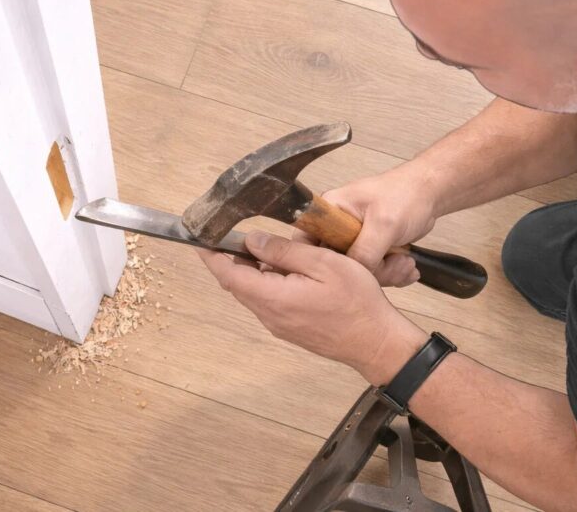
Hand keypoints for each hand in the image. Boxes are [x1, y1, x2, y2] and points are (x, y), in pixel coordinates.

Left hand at [198, 231, 427, 384]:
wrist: (377, 343)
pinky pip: (269, 301)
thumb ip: (285, 252)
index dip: (211, 256)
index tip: (200, 239)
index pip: (229, 275)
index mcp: (273, 298)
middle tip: (236, 234)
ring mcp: (279, 325)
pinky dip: (268, 282)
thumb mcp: (323, 264)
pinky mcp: (290, 328)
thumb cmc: (357, 302)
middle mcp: (270, 315)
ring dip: (254, 270)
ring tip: (270, 247)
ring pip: (254, 292)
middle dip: (232, 259)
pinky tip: (288, 269)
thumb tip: (253, 241)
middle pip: (238, 284)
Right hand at [296, 162, 439, 286]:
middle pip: (336, 263)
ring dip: (385, 273)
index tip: (344, 274)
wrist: (430, 194)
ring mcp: (353, 239)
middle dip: (369, 271)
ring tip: (405, 263)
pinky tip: (407, 266)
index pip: (307, 242)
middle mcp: (337, 226)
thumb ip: (364, 252)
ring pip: (357, 271)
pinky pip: (373, 271)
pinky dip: (392, 273)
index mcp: (330, 211)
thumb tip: (351, 279)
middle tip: (394, 264)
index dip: (319, 262)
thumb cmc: (405, 196)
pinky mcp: (369, 249)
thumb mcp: (384, 224)